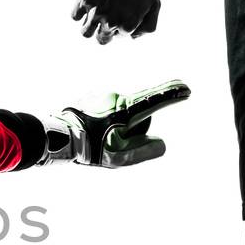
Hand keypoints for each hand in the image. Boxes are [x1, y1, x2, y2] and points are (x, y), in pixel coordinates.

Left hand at [41, 80, 191, 167]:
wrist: (57, 136)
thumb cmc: (90, 147)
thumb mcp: (121, 156)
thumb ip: (146, 150)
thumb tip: (160, 143)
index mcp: (126, 110)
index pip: (155, 100)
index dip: (172, 95)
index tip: (186, 89)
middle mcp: (116, 97)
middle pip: (138, 113)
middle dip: (134, 128)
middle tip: (115, 143)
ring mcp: (102, 95)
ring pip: (121, 113)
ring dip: (117, 126)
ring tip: (98, 139)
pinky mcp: (92, 97)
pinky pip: (106, 111)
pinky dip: (104, 122)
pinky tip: (91, 133)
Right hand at [72, 0, 161, 43]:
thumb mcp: (154, 5)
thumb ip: (148, 27)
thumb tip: (131, 37)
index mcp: (127, 26)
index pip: (118, 36)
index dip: (121, 24)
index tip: (123, 10)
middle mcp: (110, 22)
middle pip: (101, 40)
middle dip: (105, 30)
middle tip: (109, 14)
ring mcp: (96, 11)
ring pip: (85, 33)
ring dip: (90, 26)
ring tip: (96, 13)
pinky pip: (75, 16)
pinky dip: (79, 12)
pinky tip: (89, 2)